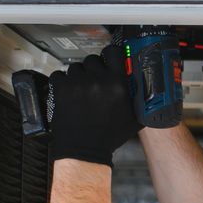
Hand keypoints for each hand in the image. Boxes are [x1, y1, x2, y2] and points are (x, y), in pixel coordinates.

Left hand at [45, 50, 140, 165]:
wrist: (85, 150)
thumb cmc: (109, 136)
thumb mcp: (135, 117)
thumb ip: (140, 97)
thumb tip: (144, 83)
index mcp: (118, 84)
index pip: (112, 52)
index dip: (109, 55)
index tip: (107, 61)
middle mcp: (98, 80)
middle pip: (92, 59)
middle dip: (93, 69)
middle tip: (93, 82)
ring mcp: (78, 83)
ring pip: (75, 67)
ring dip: (77, 76)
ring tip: (80, 91)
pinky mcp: (61, 89)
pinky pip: (58, 75)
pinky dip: (61, 82)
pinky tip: (68, 92)